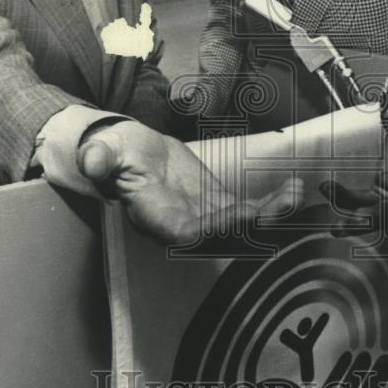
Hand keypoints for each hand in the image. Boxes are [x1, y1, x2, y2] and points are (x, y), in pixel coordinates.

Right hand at [77, 120, 303, 245]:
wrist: (130, 154)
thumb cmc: (116, 153)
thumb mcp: (104, 151)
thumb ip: (99, 158)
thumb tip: (91, 160)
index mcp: (155, 218)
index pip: (185, 233)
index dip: (212, 229)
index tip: (239, 215)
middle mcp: (183, 228)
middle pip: (223, 236)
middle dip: (254, 225)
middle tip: (282, 206)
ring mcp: (205, 221)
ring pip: (243, 228)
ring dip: (272, 216)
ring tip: (296, 194)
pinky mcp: (220, 209)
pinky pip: (250, 213)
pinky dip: (273, 204)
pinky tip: (294, 188)